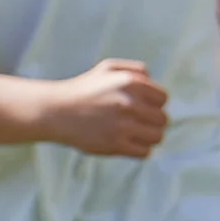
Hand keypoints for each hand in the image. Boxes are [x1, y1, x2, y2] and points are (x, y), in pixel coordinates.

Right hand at [41, 59, 173, 158]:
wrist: (56, 111)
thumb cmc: (84, 89)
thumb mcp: (108, 68)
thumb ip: (136, 69)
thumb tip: (154, 82)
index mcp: (132, 83)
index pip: (163, 99)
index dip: (154, 104)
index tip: (141, 107)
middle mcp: (130, 103)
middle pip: (163, 119)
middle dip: (152, 121)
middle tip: (138, 122)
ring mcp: (123, 125)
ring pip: (157, 137)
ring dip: (148, 137)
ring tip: (134, 134)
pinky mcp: (115, 144)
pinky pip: (144, 152)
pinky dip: (139, 150)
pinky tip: (127, 143)